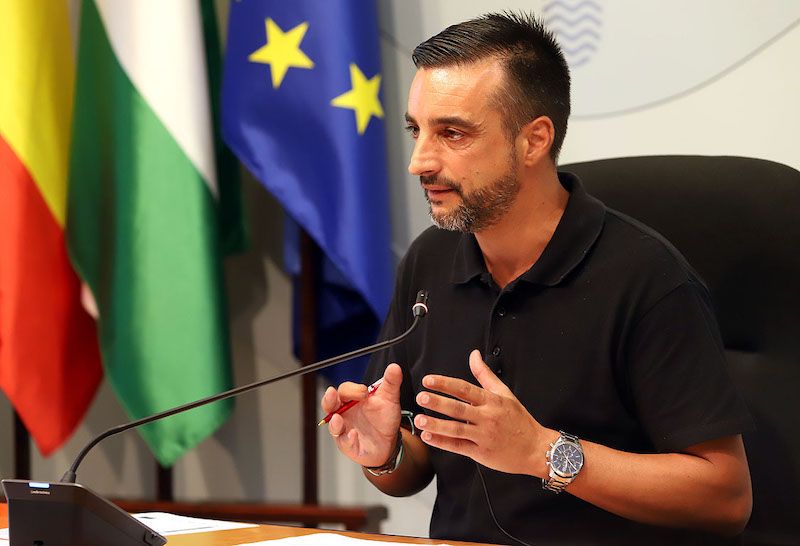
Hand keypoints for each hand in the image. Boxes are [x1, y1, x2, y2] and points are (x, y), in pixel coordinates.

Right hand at [321, 363, 402, 466]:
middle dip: (329, 399)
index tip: (365, 392)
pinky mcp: (349, 445)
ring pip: (333, 425)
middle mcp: (344, 414)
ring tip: (338, 418)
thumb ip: (391, 383)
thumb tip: (394, 367)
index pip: (344, 390)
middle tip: (332, 393)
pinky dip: (348, 439)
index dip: (352, 389)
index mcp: (351, 400)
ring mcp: (344, 430)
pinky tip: (353, 435)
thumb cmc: (384, 418)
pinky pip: (344, 443)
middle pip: (330, 404)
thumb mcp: (389, 398)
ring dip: (334, 422)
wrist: (389, 441)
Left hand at [413, 350, 554, 476]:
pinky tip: (429, 437)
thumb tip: (473, 355)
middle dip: (437, 402)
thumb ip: (485, 374)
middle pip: (458, 408)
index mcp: (491, 401)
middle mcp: (487, 417)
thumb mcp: (504, 393)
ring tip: (420, 420)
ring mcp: (484, 436)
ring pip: (456, 429)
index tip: (429, 380)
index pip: (464, 389)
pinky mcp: (481, 452)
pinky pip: (459, 447)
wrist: (535, 448)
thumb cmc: (519, 420)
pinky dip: (442, 443)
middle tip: (421, 397)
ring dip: (436, 425)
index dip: (445, 383)